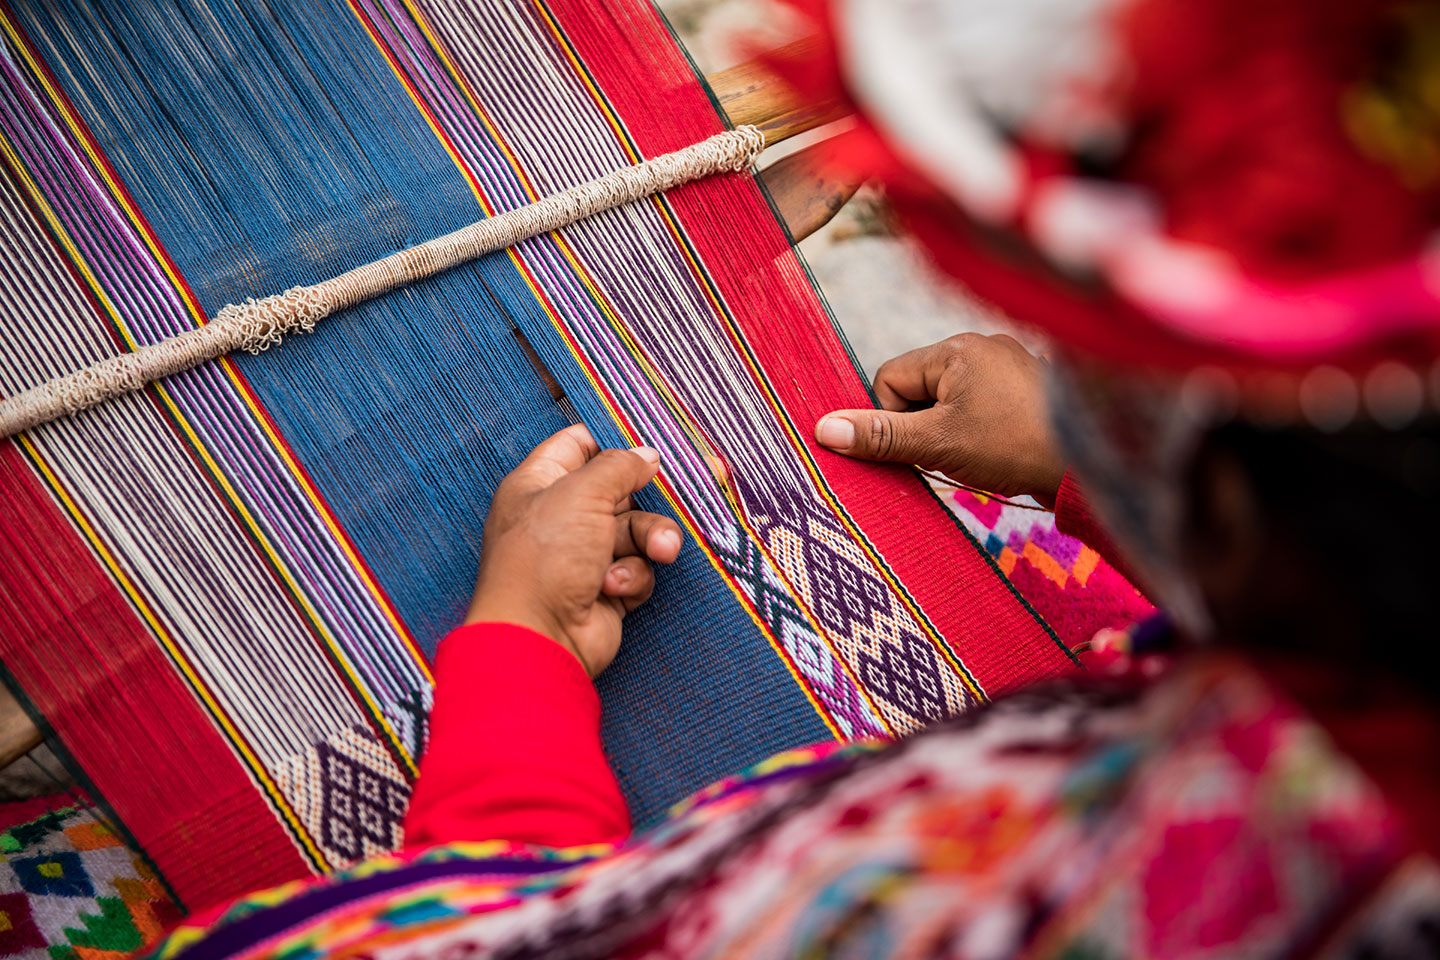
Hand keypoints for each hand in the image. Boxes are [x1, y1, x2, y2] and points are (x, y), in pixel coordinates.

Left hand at [466, 424, 683, 677]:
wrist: (539, 637)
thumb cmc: (544, 557)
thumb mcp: (583, 492)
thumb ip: (619, 466)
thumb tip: (647, 455)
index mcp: (540, 483)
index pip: (578, 445)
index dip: (612, 440)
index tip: (649, 443)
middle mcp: (560, 516)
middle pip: (619, 490)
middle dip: (648, 498)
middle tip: (676, 495)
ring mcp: (582, 555)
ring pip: (637, 531)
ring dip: (650, 539)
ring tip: (659, 551)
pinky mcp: (605, 589)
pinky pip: (637, 569)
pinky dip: (632, 576)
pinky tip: (612, 587)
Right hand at [815, 333, 1065, 507]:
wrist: (1091, 464)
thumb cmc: (1014, 445)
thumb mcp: (938, 443)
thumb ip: (880, 435)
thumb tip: (824, 430)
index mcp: (956, 348)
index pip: (890, 378)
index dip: (892, 419)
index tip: (920, 446)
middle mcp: (982, 346)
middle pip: (919, 388)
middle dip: (924, 426)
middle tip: (951, 453)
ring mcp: (1009, 365)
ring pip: (949, 400)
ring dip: (950, 432)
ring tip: (979, 454)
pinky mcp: (1028, 389)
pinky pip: (980, 405)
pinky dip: (978, 431)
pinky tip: (999, 450)